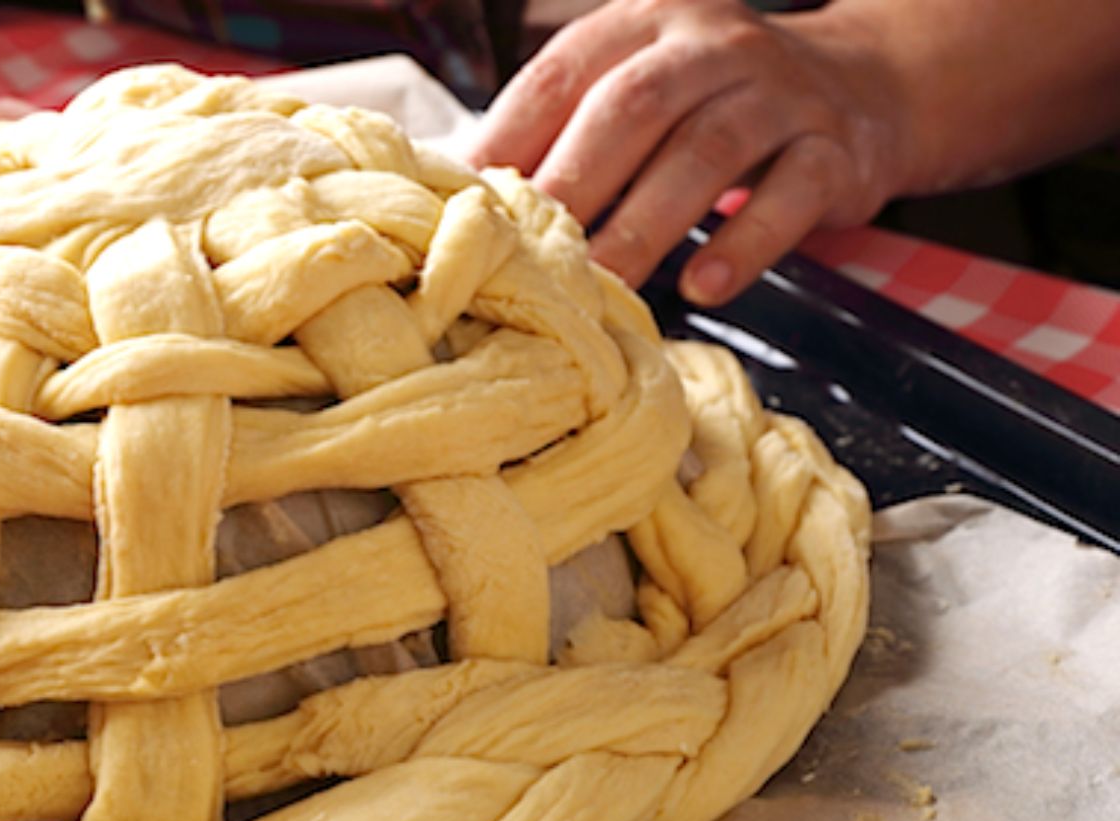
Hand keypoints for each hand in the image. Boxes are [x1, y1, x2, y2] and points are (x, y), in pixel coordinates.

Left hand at [467, 0, 907, 305]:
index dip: (510, 138)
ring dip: (646, 226)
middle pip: (632, 109)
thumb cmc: (711, 106)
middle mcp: (711, 44)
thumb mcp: (639, 91)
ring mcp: (780, 92)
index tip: (467, 206)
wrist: (864, 86)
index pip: (563, 73)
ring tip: (605, 286)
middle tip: (528, 259)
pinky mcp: (835, 148)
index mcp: (643, 22)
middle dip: (573, 184)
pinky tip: (703, 288)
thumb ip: (565, 129)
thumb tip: (463, 194)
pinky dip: (743, 244)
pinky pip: (791, 195)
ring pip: (707, 153)